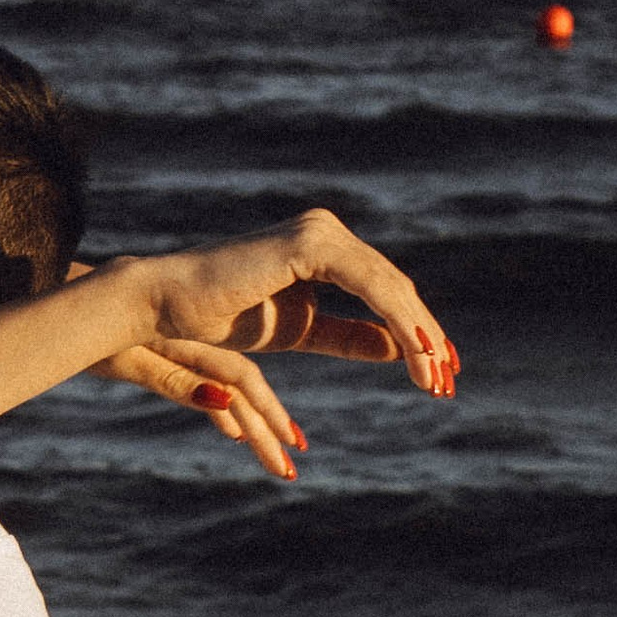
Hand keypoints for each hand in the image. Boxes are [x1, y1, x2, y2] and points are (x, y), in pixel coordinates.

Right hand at [103, 214, 455, 476]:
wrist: (167, 308)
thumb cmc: (219, 317)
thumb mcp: (299, 331)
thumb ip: (348, 335)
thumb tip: (399, 348)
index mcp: (322, 249)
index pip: (384, 291)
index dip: (416, 331)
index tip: (441, 373)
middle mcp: (324, 232)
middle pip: (394, 288)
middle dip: (426, 337)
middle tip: (449, 384)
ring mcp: (318, 233)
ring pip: (389, 286)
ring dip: (419, 335)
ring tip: (435, 378)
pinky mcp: (309, 243)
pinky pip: (370, 285)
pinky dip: (398, 320)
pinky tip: (415, 353)